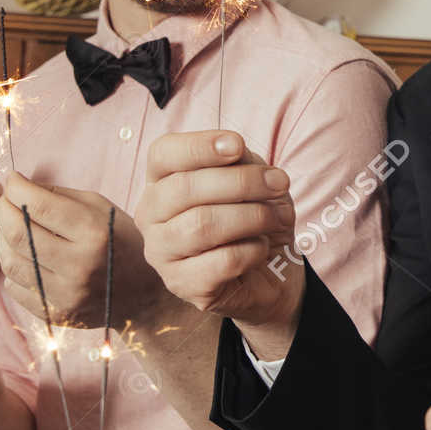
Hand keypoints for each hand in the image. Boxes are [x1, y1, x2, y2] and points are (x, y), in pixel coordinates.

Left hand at [0, 173, 151, 326]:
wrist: (144, 295)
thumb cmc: (122, 242)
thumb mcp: (102, 209)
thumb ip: (60, 196)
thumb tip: (18, 186)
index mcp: (94, 233)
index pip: (39, 206)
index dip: (16, 188)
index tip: (12, 179)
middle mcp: (79, 265)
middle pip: (17, 233)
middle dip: (2, 210)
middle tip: (4, 201)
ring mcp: (66, 295)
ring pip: (10, 262)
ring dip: (3, 239)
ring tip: (13, 228)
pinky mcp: (56, 315)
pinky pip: (14, 287)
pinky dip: (14, 267)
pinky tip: (26, 257)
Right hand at [138, 131, 301, 354]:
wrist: (270, 271)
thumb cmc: (253, 217)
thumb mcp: (251, 178)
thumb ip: (238, 161)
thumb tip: (235, 152)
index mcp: (160, 181)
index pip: (163, 153)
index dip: (199, 146)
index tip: (237, 145)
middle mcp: (151, 215)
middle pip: (185, 188)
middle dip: (242, 181)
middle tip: (280, 183)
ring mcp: (160, 252)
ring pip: (203, 225)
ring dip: (253, 216)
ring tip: (277, 217)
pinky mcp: (181, 284)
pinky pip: (222, 261)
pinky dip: (253, 250)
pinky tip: (260, 248)